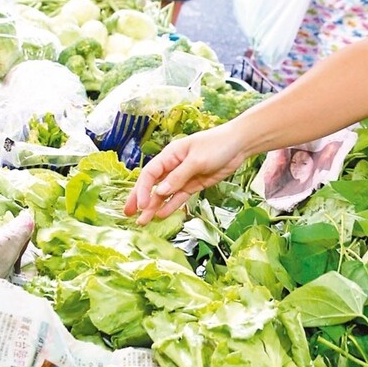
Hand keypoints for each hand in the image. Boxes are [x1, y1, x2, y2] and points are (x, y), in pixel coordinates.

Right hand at [124, 126, 249, 221]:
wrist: (238, 145)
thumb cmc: (217, 145)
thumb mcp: (197, 160)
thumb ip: (179, 176)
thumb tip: (161, 191)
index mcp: (170, 155)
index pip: (150, 173)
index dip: (143, 189)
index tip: (141, 205)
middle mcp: (173, 166)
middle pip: (152, 184)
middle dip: (140, 199)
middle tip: (129, 214)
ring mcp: (183, 177)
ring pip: (164, 194)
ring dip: (154, 207)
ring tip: (143, 222)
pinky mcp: (193, 184)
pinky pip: (179, 197)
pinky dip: (170, 206)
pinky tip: (161, 215)